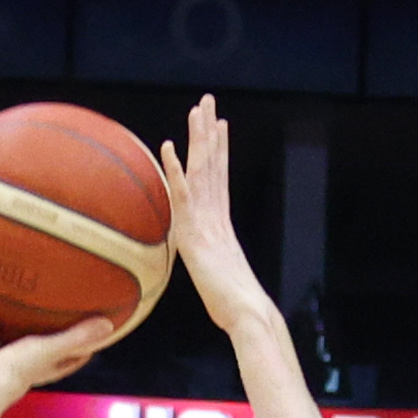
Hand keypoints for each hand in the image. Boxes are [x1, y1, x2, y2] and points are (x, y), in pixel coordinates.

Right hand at [0, 276, 114, 400]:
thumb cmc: (16, 372)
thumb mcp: (52, 349)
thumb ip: (79, 337)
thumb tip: (110, 324)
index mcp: (33, 360)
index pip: (60, 352)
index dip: (74, 341)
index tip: (88, 324)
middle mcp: (6, 352)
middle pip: (18, 332)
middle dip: (24, 316)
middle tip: (34, 291)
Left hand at [160, 96, 265, 334]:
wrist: (249, 315)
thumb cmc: (239, 310)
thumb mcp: (221, 285)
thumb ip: (217, 274)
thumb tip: (220, 282)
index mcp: (222, 226)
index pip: (219, 180)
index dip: (218, 152)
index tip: (219, 126)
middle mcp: (217, 218)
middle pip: (213, 166)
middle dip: (210, 132)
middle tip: (208, 102)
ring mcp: (208, 223)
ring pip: (202, 171)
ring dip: (198, 138)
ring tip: (198, 108)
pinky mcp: (197, 235)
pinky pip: (184, 196)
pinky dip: (175, 170)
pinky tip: (168, 147)